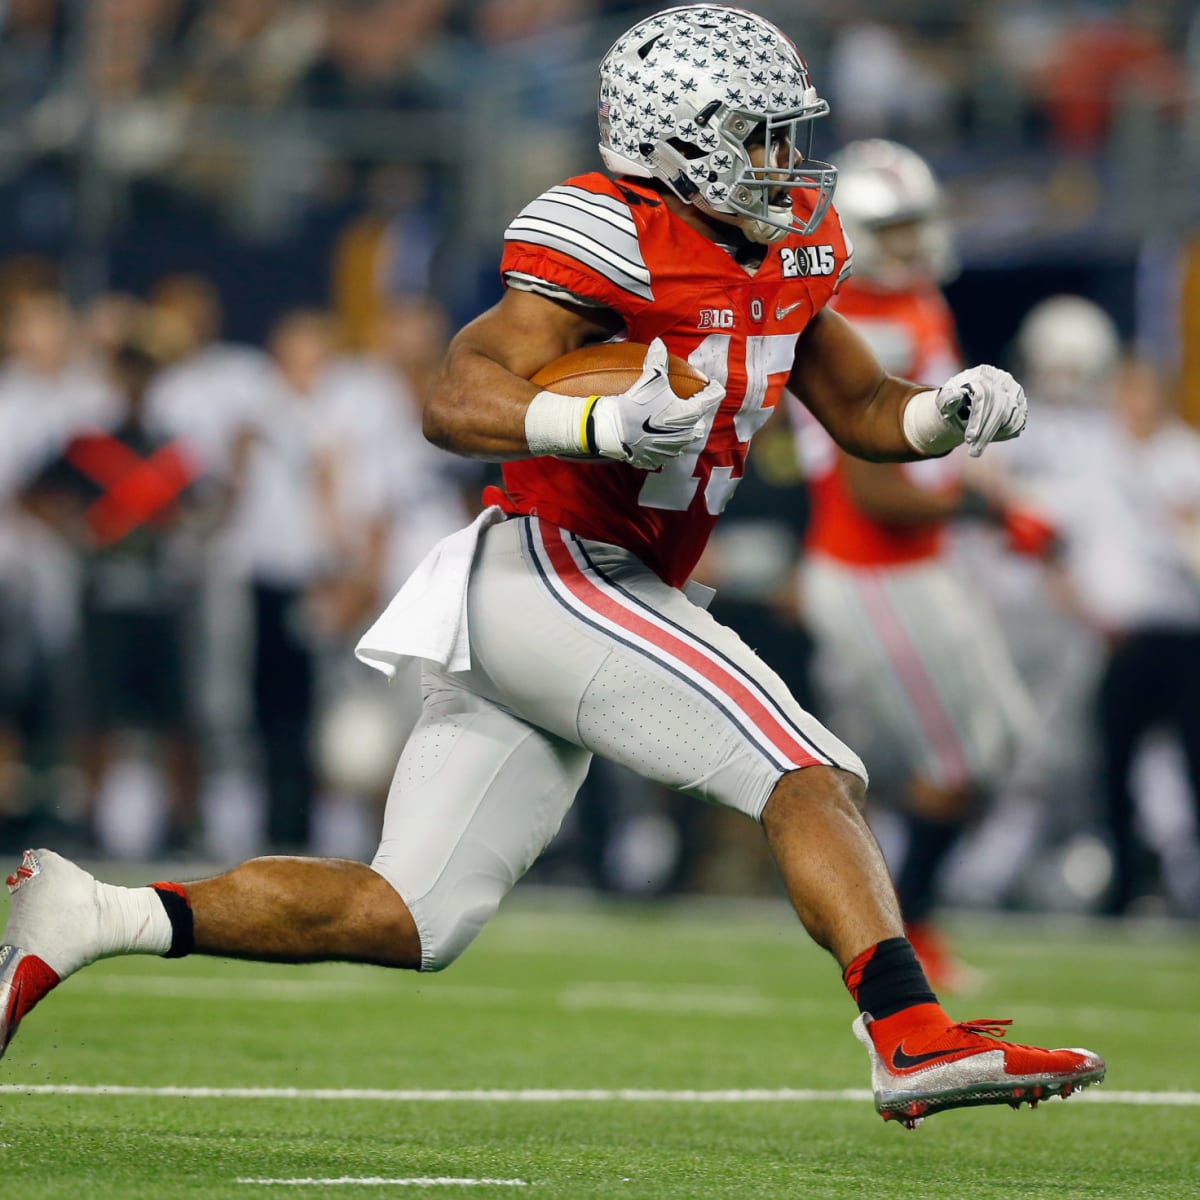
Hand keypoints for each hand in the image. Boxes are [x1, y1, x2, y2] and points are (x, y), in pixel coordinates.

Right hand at [590, 339, 724, 468]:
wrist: (615, 430)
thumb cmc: (636, 403)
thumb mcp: (650, 378)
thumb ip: (658, 360)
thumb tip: (659, 342)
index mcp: (691, 413)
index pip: (712, 398)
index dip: (714, 389)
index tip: (713, 385)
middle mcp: (687, 433)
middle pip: (699, 423)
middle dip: (697, 415)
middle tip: (690, 405)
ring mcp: (673, 449)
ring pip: (684, 439)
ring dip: (681, 431)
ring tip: (672, 422)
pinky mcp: (657, 459)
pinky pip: (665, 452)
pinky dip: (663, 444)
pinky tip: (654, 438)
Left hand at [936, 365, 1026, 457]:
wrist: (968, 400)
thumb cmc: (954, 399)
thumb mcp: (945, 398)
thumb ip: (947, 398)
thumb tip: (956, 396)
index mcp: (984, 374)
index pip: (984, 395)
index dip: (977, 419)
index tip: (969, 439)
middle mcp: (1004, 381)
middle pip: (1000, 409)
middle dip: (986, 433)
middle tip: (973, 452)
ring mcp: (1016, 394)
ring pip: (1010, 419)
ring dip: (992, 436)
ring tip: (976, 448)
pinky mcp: (1022, 406)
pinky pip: (1016, 425)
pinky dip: (1002, 435)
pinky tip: (987, 437)